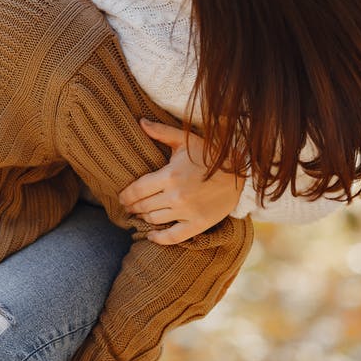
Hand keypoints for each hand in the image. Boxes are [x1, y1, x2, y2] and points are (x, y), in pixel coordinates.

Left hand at [120, 118, 246, 244]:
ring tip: (139, 215)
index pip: (137, 190)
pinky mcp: (198, 224)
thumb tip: (140, 122)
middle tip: (127, 207)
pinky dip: (158, 239)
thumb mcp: (185, 140)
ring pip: (154, 220)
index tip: (121, 197)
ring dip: (143, 218)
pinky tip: (150, 236)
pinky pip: (172, 236)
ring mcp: (187, 212)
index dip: (126, 195)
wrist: (239, 172)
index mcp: (169, 176)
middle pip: (143, 206)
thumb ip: (161, 132)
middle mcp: (176, 196)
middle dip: (132, 206)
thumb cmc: (209, 154)